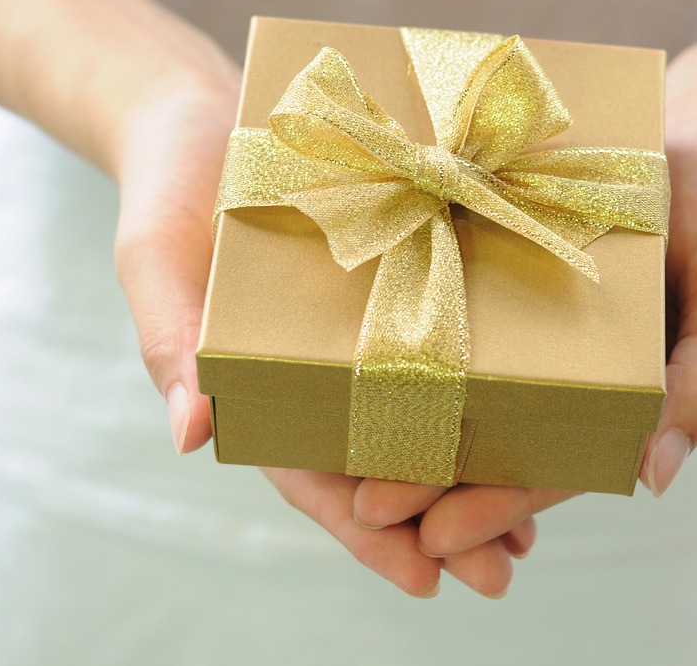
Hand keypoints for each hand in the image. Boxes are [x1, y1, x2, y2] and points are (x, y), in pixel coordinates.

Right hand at [107, 71, 534, 598]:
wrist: (201, 116)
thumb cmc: (167, 194)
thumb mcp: (157, 264)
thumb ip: (173, 345)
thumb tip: (192, 436)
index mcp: (259, 387)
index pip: (314, 477)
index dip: (367, 532)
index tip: (424, 581)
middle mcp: (320, 369)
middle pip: (385, 462)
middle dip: (443, 520)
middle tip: (506, 569)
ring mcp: (363, 327)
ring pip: (424, 414)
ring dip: (476, 466)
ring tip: (535, 520)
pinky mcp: (400, 273)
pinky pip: (446, 335)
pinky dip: (488, 377)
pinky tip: (539, 401)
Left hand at [330, 71, 696, 587]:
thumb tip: (653, 478)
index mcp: (630, 392)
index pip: (559, 463)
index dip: (500, 505)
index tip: (437, 538)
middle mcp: (572, 361)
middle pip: (495, 432)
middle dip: (432, 479)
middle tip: (365, 510)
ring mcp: (534, 311)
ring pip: (463, 378)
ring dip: (407, 415)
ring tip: (337, 453)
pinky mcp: (504, 252)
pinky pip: (455, 298)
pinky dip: (411, 329)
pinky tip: (353, 348)